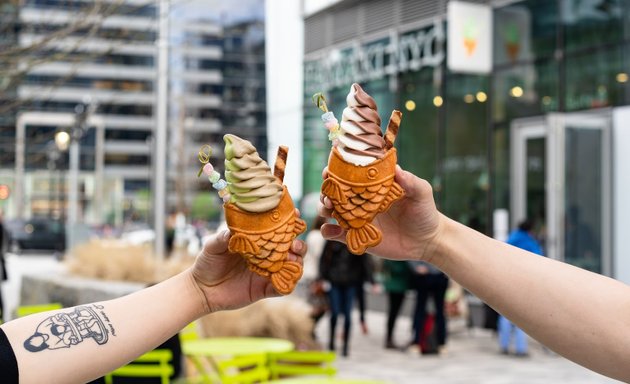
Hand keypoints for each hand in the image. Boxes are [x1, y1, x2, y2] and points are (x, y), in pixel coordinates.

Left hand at [190, 225, 306, 312]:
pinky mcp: (265, 289)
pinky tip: (284, 277)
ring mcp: (268, 272)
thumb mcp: (212, 246)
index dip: (290, 222)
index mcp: (258, 240)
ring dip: (297, 261)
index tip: (295, 215)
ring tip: (291, 258)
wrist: (202, 289)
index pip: (278, 229)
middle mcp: (266, 255)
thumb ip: (222, 237)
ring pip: (292, 266)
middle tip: (293, 243)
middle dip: (299, 243)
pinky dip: (288, 282)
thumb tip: (232, 231)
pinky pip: (283, 287)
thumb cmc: (208, 262)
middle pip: (292, 247)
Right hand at [318, 165, 442, 261]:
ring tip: (329, 209)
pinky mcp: (355, 236)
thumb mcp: (421, 193)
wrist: (426, 241)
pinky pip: (335, 233)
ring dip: (324, 207)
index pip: (350, 173)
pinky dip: (327, 231)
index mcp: (373, 185)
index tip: (330, 170)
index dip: (336, 170)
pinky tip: (330, 229)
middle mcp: (361, 199)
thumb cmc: (425, 212)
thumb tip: (397, 168)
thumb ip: (410, 181)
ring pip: (330, 210)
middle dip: (326, 190)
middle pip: (334, 191)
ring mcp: (357, 217)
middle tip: (329, 195)